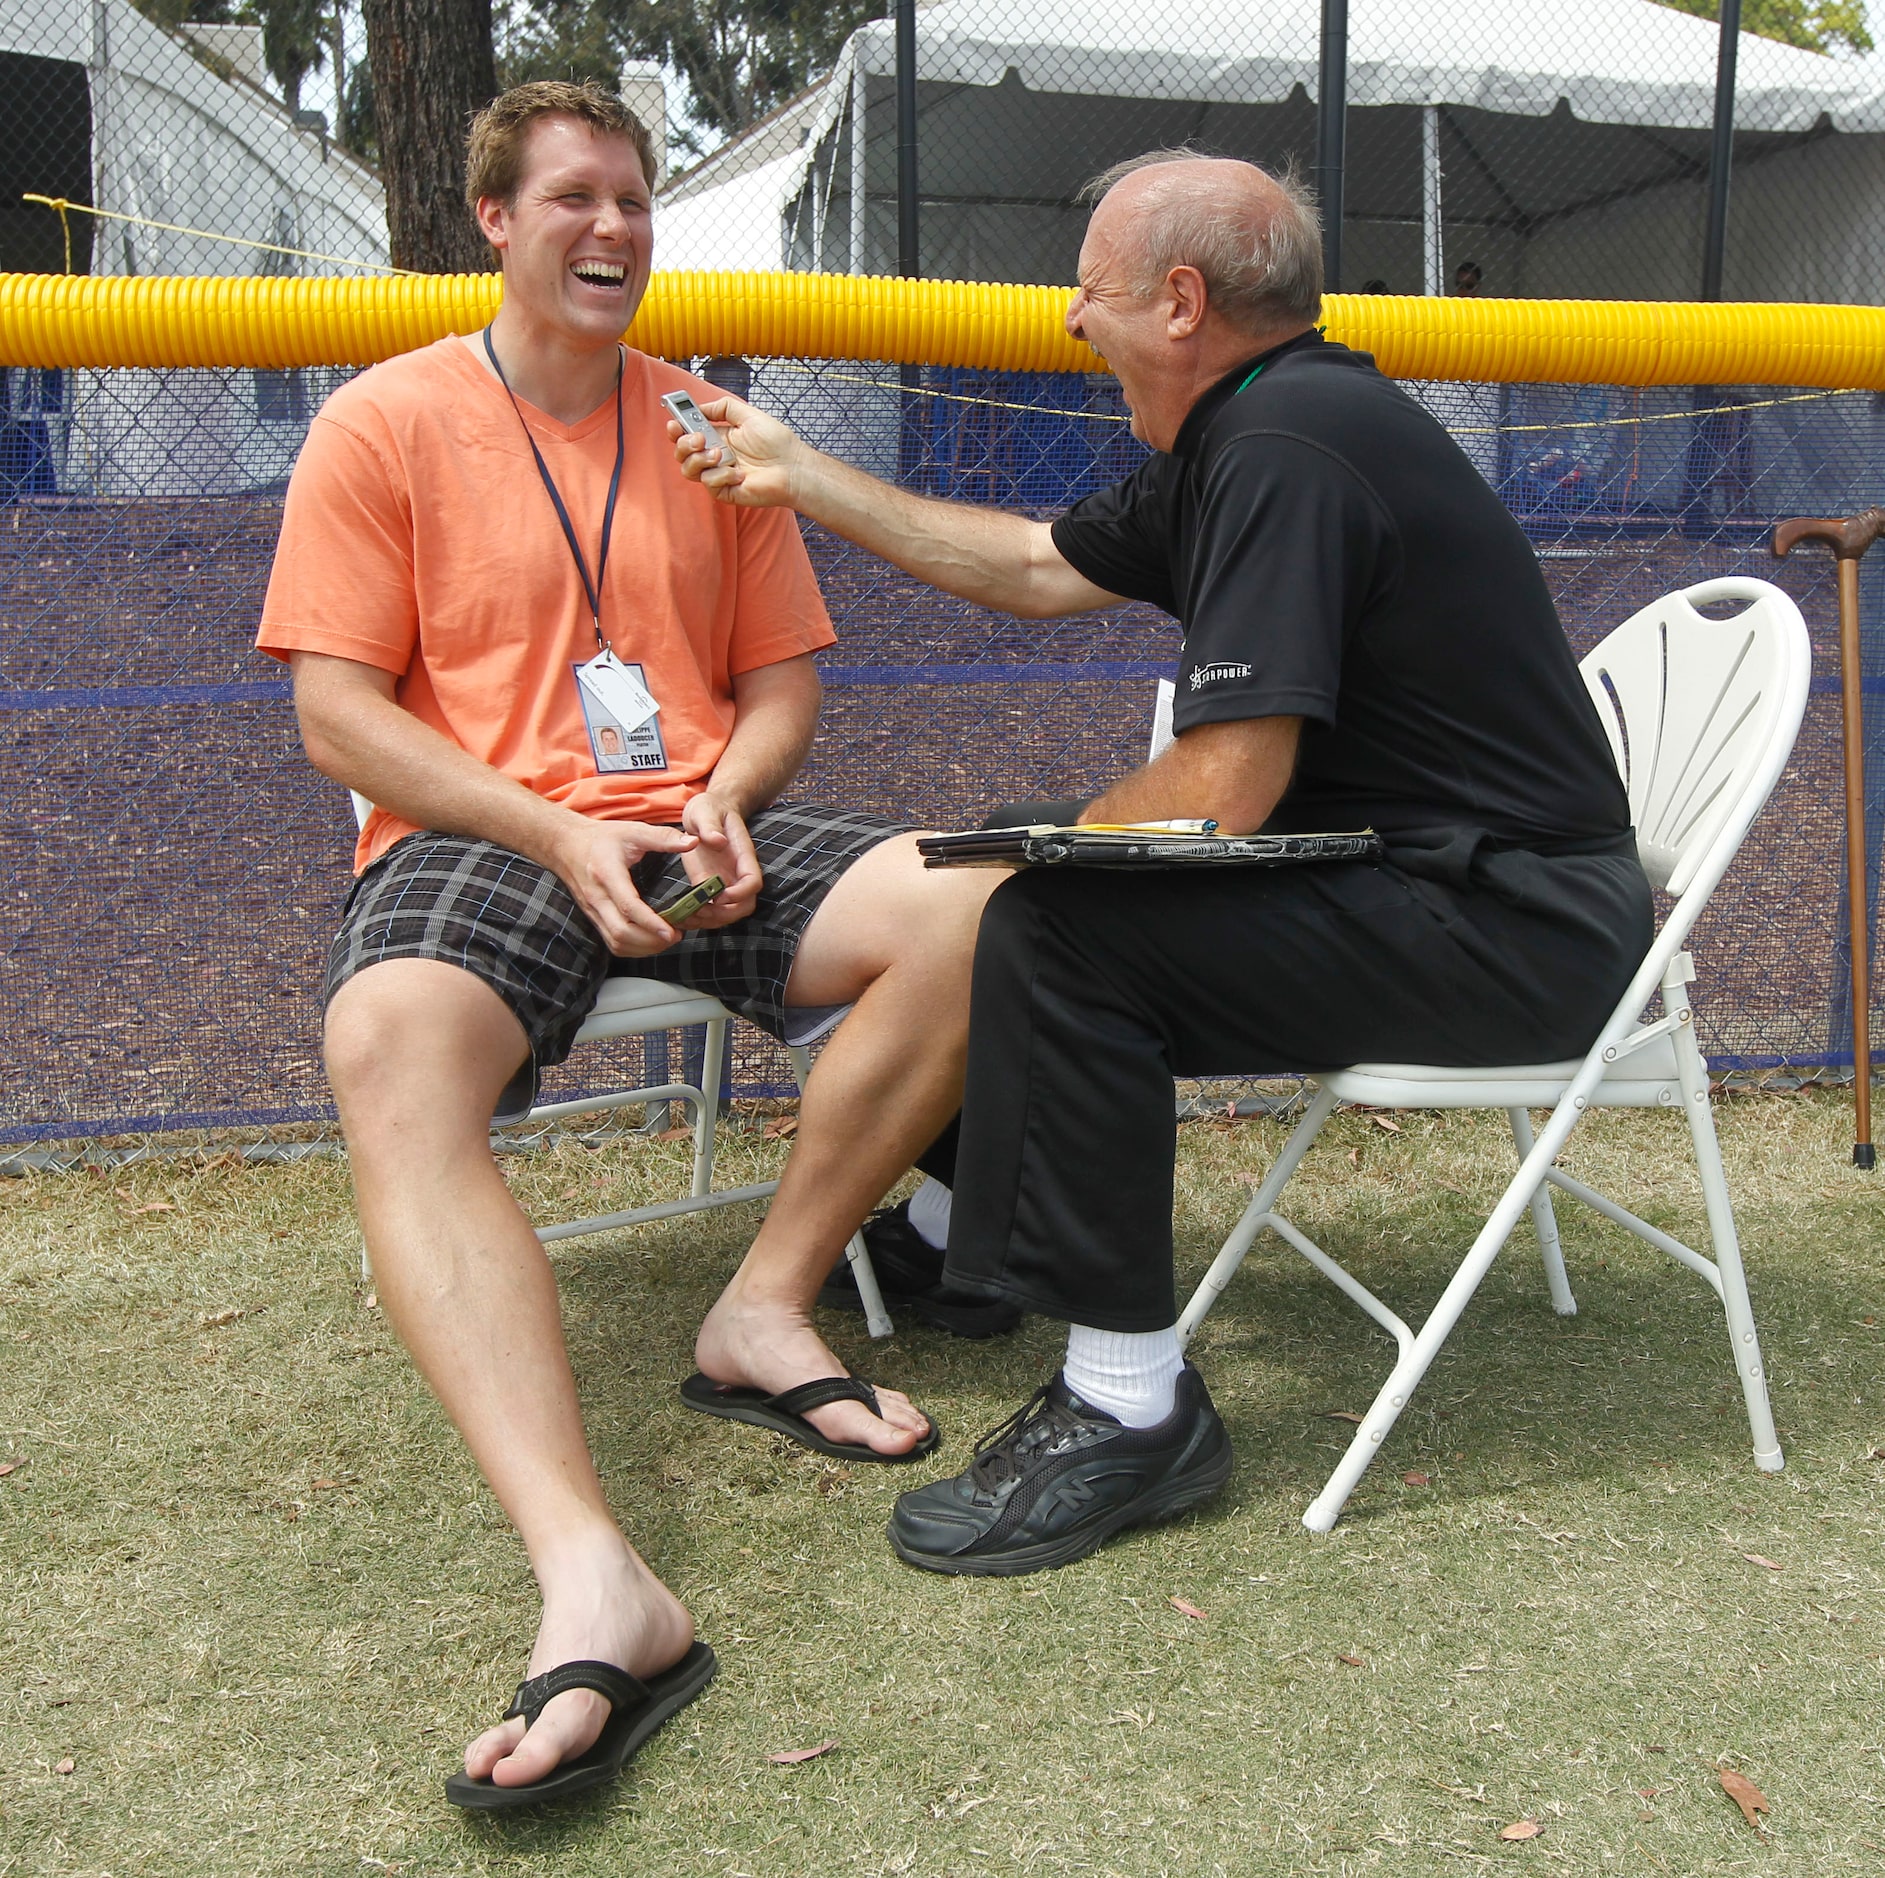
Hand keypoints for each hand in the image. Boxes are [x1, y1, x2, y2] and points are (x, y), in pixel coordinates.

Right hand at [553, 818, 696, 956]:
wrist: (565, 845)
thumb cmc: (600, 838)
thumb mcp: (633, 830)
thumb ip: (663, 837)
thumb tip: (692, 843)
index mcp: (607, 874)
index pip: (628, 906)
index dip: (651, 923)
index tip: (671, 931)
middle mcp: (597, 897)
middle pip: (621, 932)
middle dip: (651, 941)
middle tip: (676, 935)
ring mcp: (593, 911)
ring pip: (616, 942)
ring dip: (643, 948)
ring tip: (666, 940)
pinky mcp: (593, 917)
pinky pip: (611, 942)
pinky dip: (632, 948)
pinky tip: (649, 941)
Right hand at [667, 394, 802, 508]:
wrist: (794, 467)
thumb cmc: (777, 442)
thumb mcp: (748, 414)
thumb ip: (723, 407)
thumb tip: (701, 407)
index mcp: (718, 437)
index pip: (688, 433)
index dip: (676, 429)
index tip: (674, 423)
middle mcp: (715, 456)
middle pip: (682, 452)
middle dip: (684, 443)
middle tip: (699, 438)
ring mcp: (719, 475)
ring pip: (688, 469)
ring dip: (699, 459)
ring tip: (721, 455)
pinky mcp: (725, 491)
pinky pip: (708, 483)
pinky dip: (721, 475)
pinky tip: (739, 474)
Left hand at [677, 792, 762, 927]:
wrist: (706, 812)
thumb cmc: (709, 808)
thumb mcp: (705, 810)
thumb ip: (710, 825)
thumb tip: (718, 841)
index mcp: (742, 854)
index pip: (753, 882)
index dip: (740, 894)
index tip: (718, 895)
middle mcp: (737, 873)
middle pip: (745, 905)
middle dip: (725, 913)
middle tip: (700, 909)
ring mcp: (725, 882)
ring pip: (730, 913)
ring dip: (711, 920)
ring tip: (688, 915)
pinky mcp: (709, 887)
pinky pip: (712, 911)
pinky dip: (700, 918)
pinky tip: (682, 915)